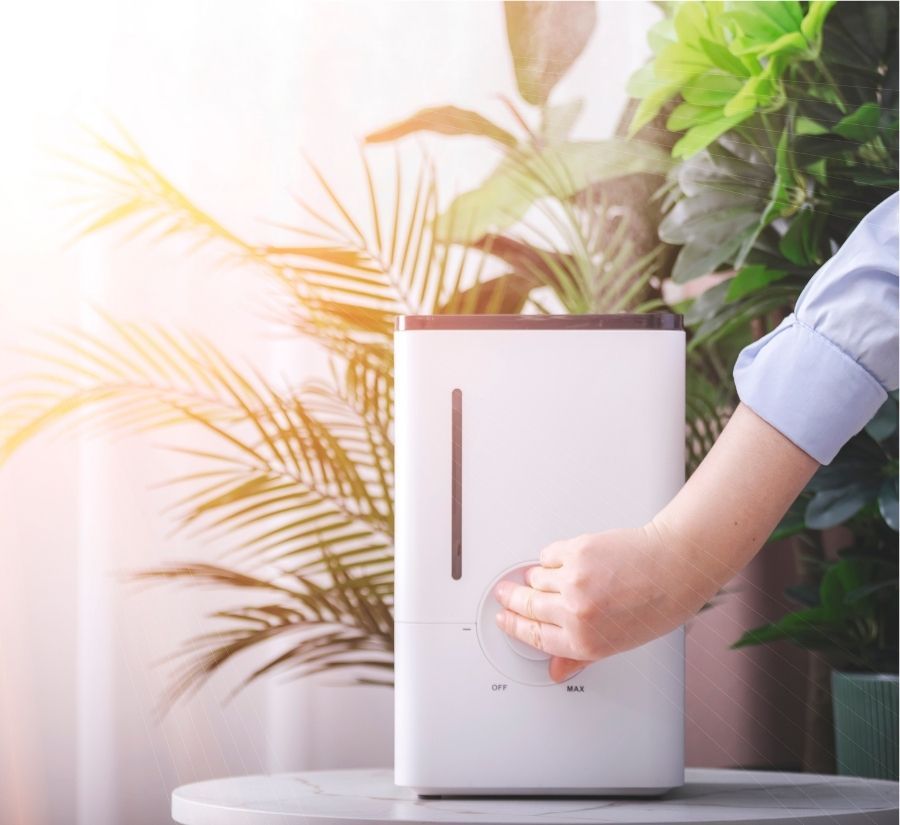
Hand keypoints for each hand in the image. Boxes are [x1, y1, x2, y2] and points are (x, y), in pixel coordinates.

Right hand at [493, 404, 819, 683]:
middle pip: (528, 606)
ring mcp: (574, 580)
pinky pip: (549, 554)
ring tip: (547, 575)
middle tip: (504, 594)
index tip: (505, 618)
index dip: (515, 626)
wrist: (674, 566)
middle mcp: (576, 612)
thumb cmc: (656, 604)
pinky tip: (565, 559)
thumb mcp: (619, 643)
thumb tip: (555, 669)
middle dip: (512, 600)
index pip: (534, 636)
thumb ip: (580, 656)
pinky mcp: (576, 551)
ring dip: (536, 576)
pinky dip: (552, 557)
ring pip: (536, 577)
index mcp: (585, 641)